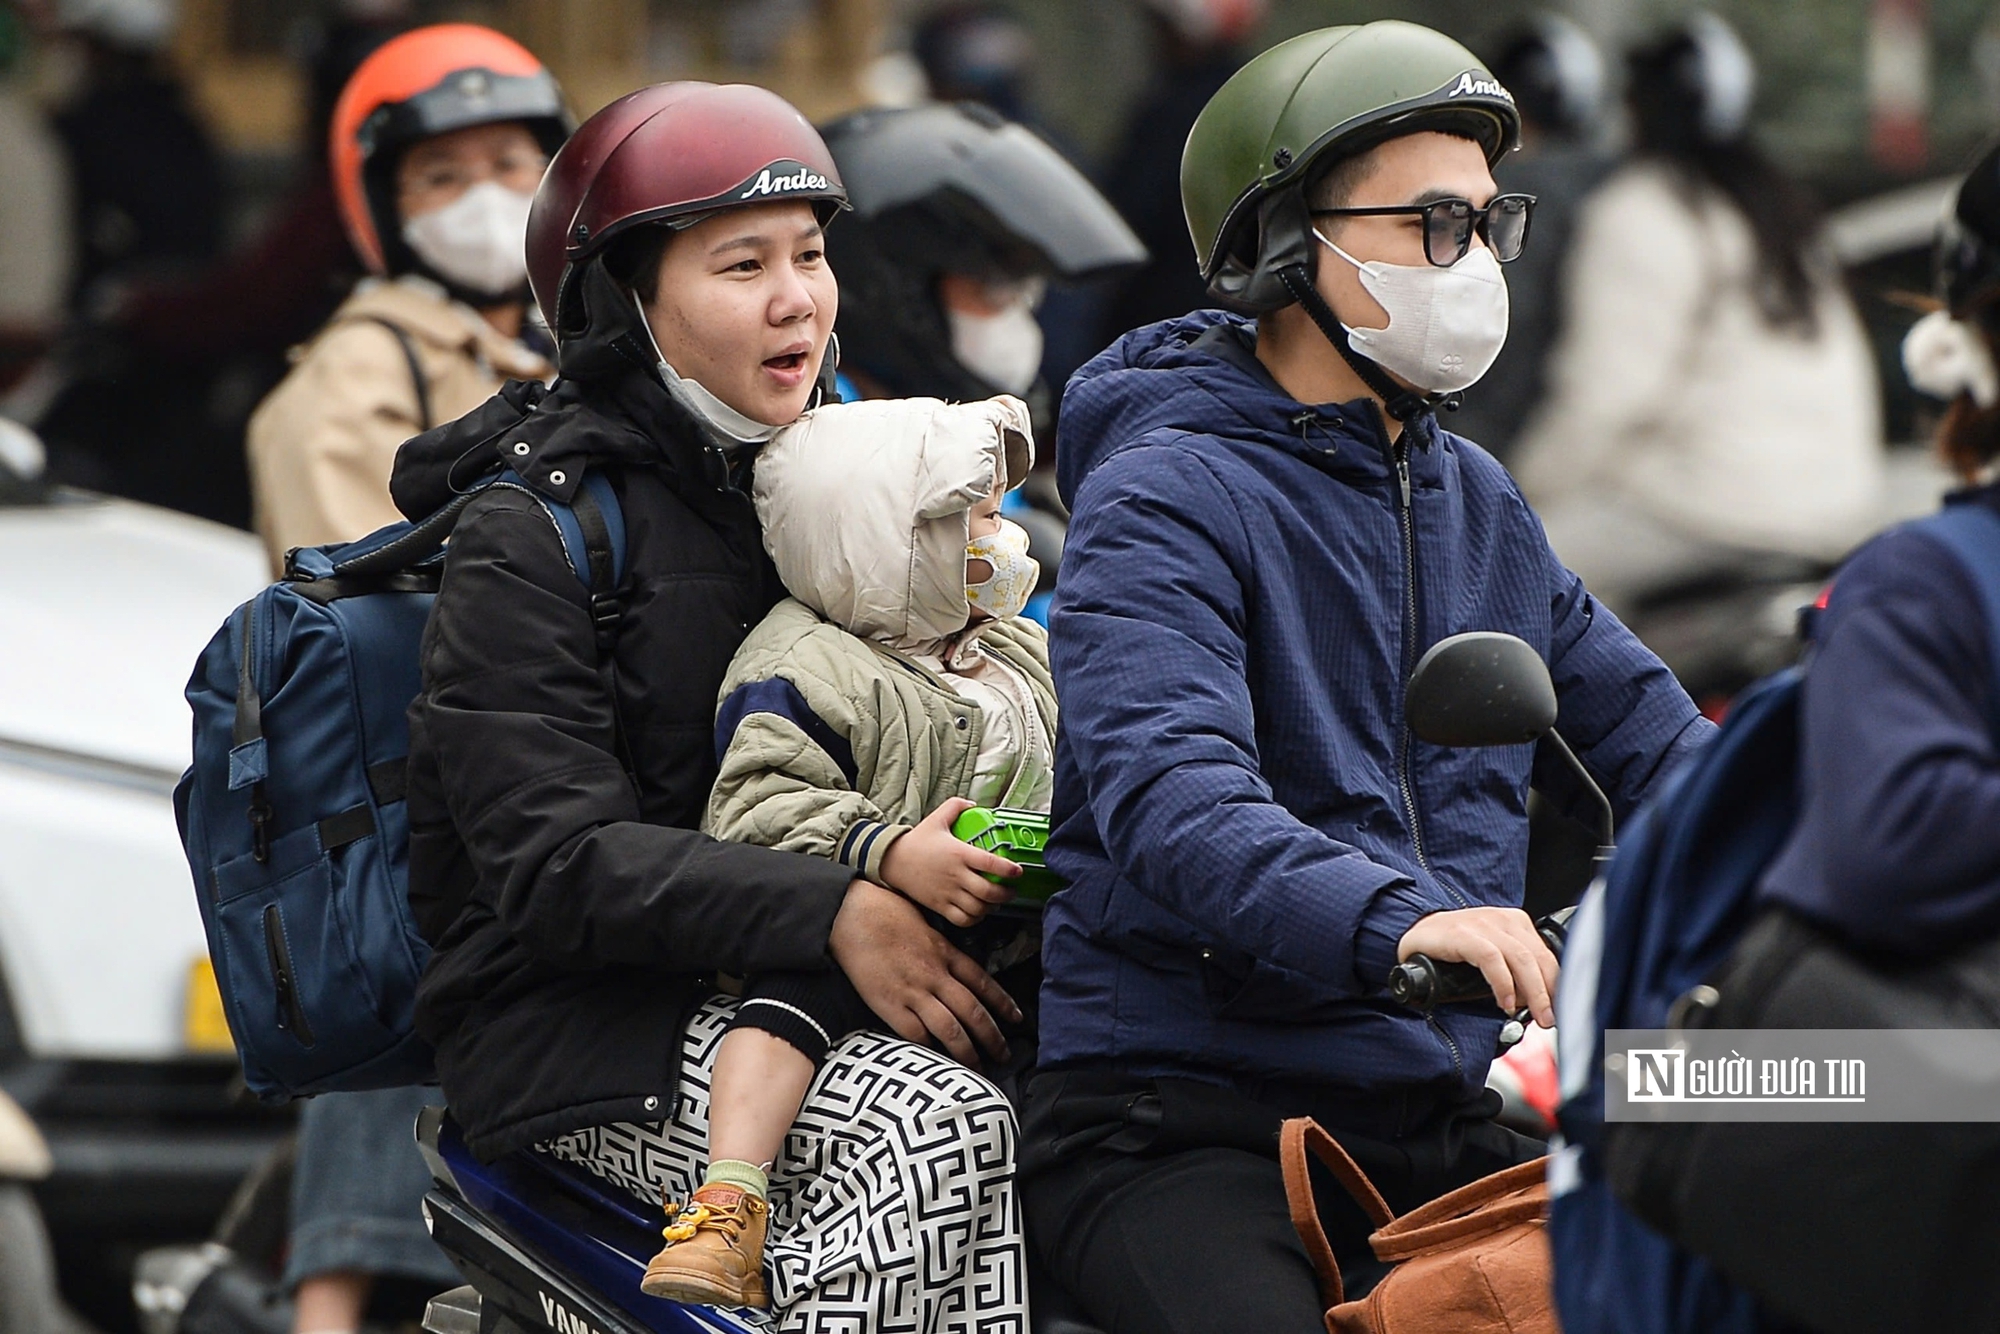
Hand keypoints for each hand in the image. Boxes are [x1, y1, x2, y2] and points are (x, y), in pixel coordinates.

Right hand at [828, 880, 1021, 1066]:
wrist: (854, 914)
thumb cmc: (887, 912)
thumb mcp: (925, 926)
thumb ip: (942, 950)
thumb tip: (954, 967)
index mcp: (946, 953)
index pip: (984, 983)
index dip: (1003, 1003)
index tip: (1017, 1019)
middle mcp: (936, 975)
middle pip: (973, 1012)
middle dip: (992, 1037)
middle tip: (1004, 1055)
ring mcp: (914, 992)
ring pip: (951, 1029)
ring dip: (967, 1052)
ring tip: (976, 1069)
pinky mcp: (890, 1005)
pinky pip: (916, 1034)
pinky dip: (929, 1049)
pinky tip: (937, 1060)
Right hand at [878, 798, 1019, 927]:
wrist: (892, 861)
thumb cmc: (917, 841)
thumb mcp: (937, 817)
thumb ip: (957, 806)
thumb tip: (975, 804)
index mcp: (959, 853)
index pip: (991, 863)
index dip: (1009, 870)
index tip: (1017, 872)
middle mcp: (956, 875)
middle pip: (988, 892)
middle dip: (1005, 894)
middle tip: (1011, 891)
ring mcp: (948, 893)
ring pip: (978, 908)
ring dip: (991, 908)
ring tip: (996, 902)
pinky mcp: (939, 906)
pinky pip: (963, 920)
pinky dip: (975, 919)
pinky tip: (978, 912)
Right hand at [1397, 906, 1558, 1027]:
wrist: (1414, 934)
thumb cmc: (1453, 950)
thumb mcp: (1492, 957)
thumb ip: (1514, 973)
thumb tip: (1536, 1005)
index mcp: (1515, 923)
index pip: (1546, 955)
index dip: (1557, 984)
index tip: (1562, 1009)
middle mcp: (1502, 920)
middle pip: (1538, 957)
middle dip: (1550, 992)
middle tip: (1550, 1020)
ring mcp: (1483, 924)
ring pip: (1521, 958)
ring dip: (1533, 992)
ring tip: (1536, 1016)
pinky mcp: (1463, 934)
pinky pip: (1491, 958)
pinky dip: (1503, 984)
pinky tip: (1505, 1003)